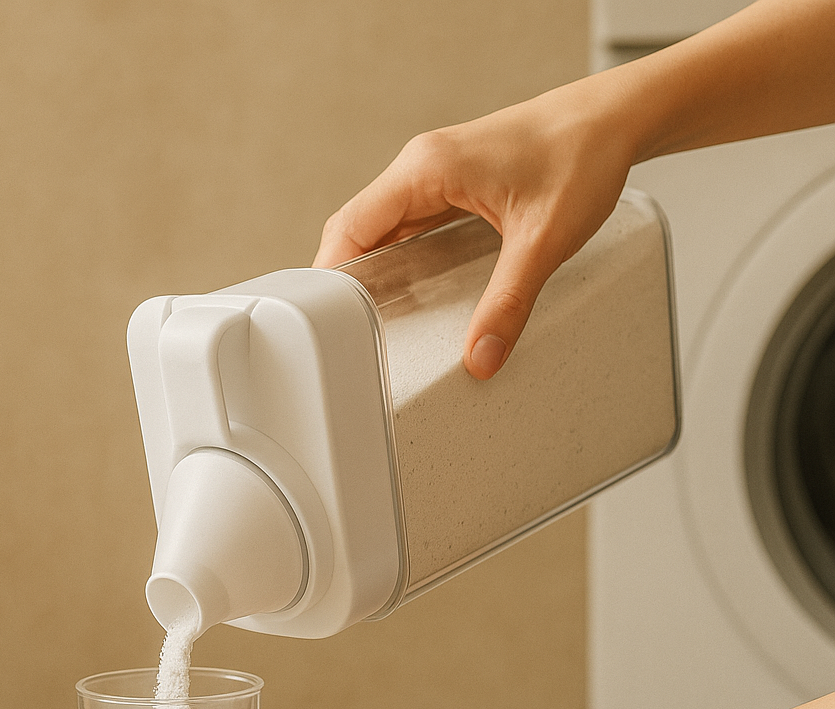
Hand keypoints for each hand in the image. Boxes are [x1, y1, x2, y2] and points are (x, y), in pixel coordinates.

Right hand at [313, 78, 635, 378]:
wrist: (616, 118)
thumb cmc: (583, 154)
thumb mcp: (543, 240)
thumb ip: (509, 303)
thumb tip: (483, 356)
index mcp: (427, 168)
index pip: (350, 227)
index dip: (329, 278)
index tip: (327, 322)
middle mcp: (421, 167)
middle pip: (354, 230)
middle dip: (342, 281)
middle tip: (343, 333)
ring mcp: (434, 174)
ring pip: (378, 228)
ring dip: (368, 270)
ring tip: (364, 319)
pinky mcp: (452, 184)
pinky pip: (405, 225)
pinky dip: (395, 258)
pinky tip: (403, 289)